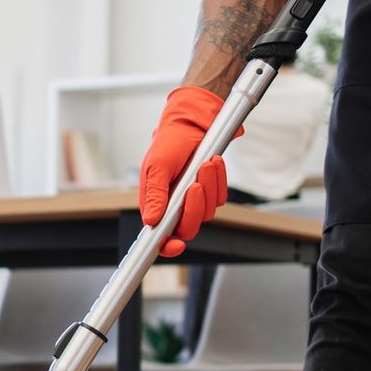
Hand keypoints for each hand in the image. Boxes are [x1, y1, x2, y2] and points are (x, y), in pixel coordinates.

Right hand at [139, 86, 230, 257]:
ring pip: (207, 212)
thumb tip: (151, 221)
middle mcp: (174, 207)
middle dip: (194, 208)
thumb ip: (155, 195)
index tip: (176, 245)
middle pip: (188, 228)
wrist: (192, 124)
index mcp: (155, 205)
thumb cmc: (169, 142)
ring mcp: (193, 201)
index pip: (159, 236)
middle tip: (195, 185)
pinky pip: (220, 197)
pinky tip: (211, 163)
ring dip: (209, 187)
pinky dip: (218, 180)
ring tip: (204, 163)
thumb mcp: (157, 166)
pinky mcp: (210, 191)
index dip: (167, 245)